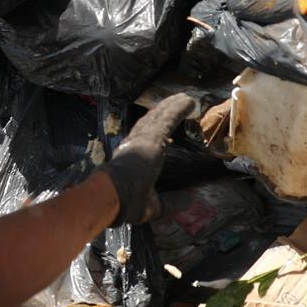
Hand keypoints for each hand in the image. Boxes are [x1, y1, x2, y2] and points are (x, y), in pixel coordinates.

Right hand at [99, 93, 195, 225]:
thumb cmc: (129, 203)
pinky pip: (168, 118)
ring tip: (184, 99)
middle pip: (151, 124)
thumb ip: (172, 201)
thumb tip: (191, 198)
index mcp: (130, 160)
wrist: (115, 196)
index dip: (152, 133)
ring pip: (159, 117)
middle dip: (162, 113)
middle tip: (175, 105)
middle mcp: (134, 144)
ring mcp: (142, 138)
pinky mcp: (152, 135)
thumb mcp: (155, 206)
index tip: (161, 128)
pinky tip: (190, 102)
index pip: (142, 141)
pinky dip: (179, 108)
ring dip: (171, 107)